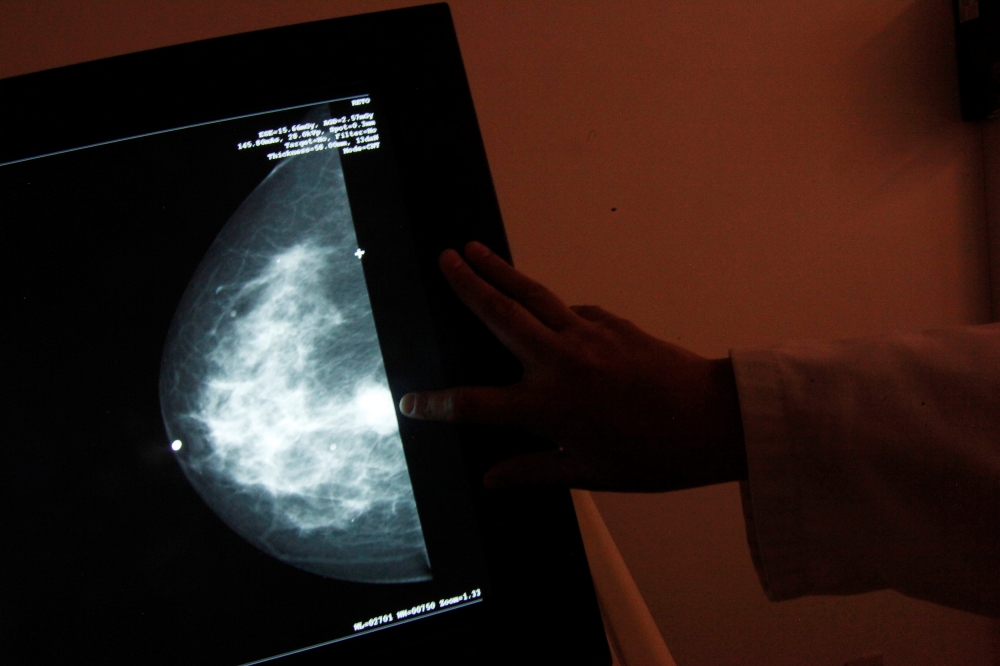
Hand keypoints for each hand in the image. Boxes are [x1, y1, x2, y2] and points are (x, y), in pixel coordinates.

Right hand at [399, 241, 746, 491]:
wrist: (716, 419)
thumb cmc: (654, 455)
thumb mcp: (589, 473)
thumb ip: (534, 471)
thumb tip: (490, 480)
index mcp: (547, 405)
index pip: (474, 403)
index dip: (436, 405)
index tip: (410, 403)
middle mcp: (558, 362)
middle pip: (499, 315)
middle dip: (467, 284)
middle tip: (443, 259)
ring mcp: (586, 336)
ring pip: (532, 296)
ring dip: (501, 271)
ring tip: (474, 249)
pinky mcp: (612, 323)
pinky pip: (570, 310)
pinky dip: (551, 306)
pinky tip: (546, 310)